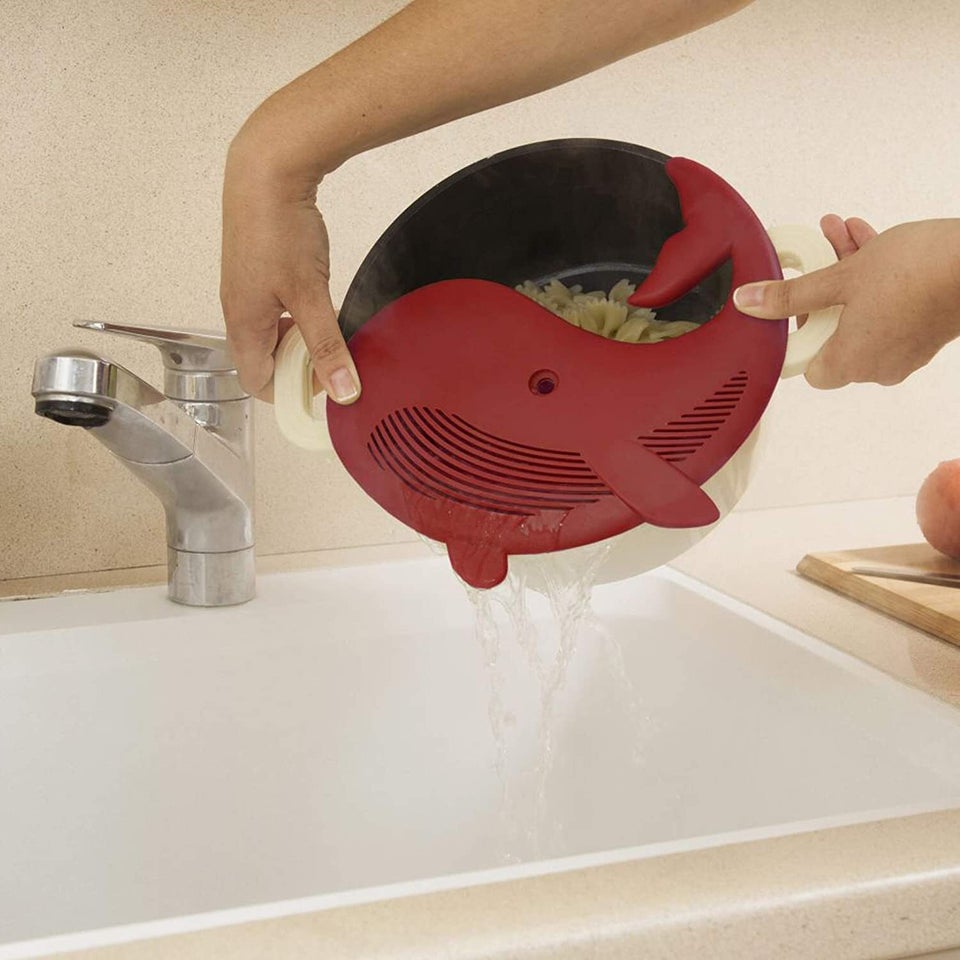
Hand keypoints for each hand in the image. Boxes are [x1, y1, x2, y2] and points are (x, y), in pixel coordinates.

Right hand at [220, 132, 359, 403]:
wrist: (267, 168)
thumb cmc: (278, 228)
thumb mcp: (310, 295)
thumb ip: (327, 346)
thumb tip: (344, 390)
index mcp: (242, 325)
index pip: (258, 383)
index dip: (292, 393)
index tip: (327, 388)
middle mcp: (239, 311)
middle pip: (267, 361)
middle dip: (301, 367)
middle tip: (336, 356)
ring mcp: (247, 290)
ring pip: (275, 334)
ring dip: (304, 340)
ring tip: (332, 328)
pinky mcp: (259, 269)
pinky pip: (278, 309)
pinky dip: (302, 315)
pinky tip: (324, 303)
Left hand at [733, 217, 959, 387]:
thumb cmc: (917, 274)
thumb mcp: (838, 279)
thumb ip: (791, 295)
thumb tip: (749, 303)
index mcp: (852, 363)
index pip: (810, 368)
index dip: (798, 335)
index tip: (792, 307)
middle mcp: (878, 365)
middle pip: (834, 331)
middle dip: (822, 288)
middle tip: (814, 258)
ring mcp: (904, 348)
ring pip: (862, 310)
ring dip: (847, 272)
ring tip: (836, 234)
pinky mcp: (924, 327)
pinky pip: (888, 305)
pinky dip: (874, 277)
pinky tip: (862, 237)